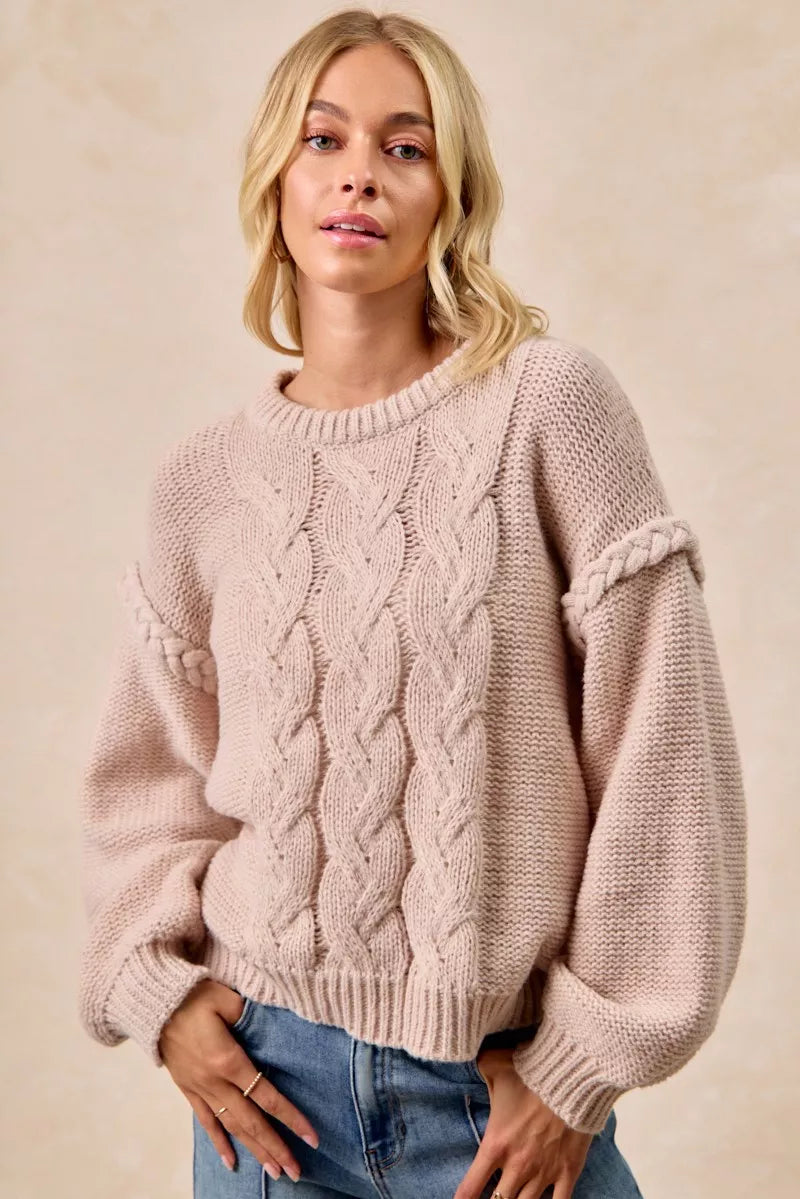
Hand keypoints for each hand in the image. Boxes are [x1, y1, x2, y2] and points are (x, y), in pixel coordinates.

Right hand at [157, 979, 319, 1179]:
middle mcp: (215, 1082)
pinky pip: (205, 1120)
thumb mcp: (226, 998)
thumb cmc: (194, 995)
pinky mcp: (187, 1088)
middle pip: (251, 1122)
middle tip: (295, 1171)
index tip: (311, 1137)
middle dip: (275, 1147)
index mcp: (229, 1061)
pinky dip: (218, 1142)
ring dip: (253, 1149)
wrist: (154, 1002)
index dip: (291, 1118)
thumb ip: (250, 1015)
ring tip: (273, 1170)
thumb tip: (270, 1027)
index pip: (267, 1097)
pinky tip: (231, 1161)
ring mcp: (200, 1088)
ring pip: (231, 1126)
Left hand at [454, 1047, 593, 1198]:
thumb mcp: (495, 1065)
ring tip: (514, 1198)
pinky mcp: (568, 1172)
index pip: (471, 1187)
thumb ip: (480, 1068)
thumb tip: (474, 1060)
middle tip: (492, 1198)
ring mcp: (543, 1172)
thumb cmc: (532, 1073)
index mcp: (496, 1145)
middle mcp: (517, 1165)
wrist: (572, 1078)